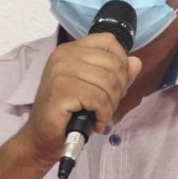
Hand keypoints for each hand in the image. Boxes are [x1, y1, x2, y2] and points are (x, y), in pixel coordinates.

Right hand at [15, 32, 141, 168]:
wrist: (41, 136)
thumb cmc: (67, 112)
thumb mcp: (94, 87)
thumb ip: (116, 74)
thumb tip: (136, 62)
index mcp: (72, 49)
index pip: (109, 41)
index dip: (121, 62)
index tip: (116, 84)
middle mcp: (65, 55)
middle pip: (114, 64)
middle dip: (119, 89)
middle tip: (108, 105)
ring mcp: (61, 71)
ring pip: (109, 83)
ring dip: (111, 105)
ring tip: (101, 115)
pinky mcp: (62, 90)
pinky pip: (99, 99)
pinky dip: (103, 115)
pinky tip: (96, 123)